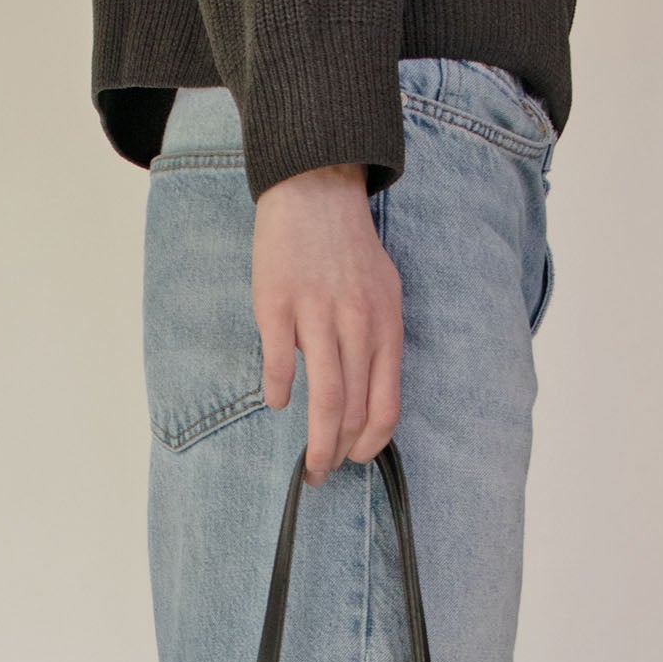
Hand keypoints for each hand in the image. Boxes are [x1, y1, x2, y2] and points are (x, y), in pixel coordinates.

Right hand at [252, 162, 402, 485]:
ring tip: (308, 465)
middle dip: (339, 454)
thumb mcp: (384, 293)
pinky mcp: (276, 305)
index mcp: (385, 325)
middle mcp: (356, 324)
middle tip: (323, 473)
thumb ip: (378, 343)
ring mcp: (316, 314)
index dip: (372, 443)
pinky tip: (276, 403)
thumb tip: (367, 397)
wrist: (316, 188)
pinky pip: (279, 365)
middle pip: (352, 411)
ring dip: (315, 443)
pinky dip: (277, 392)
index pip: (386, 404)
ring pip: (323, 399)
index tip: (357, 459)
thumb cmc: (349, 248)